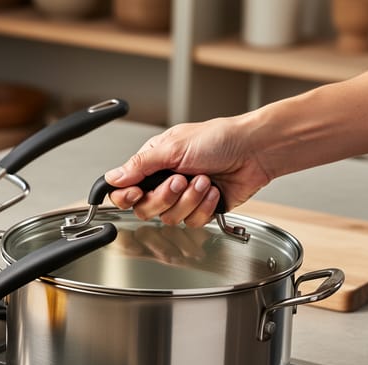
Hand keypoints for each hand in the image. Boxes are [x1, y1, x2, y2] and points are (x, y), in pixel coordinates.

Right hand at [104, 117, 274, 226]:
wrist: (255, 151)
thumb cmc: (220, 139)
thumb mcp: (173, 147)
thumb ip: (140, 165)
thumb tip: (112, 178)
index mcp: (153, 164)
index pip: (125, 189)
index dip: (127, 197)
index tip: (137, 193)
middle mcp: (165, 182)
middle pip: (145, 209)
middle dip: (165, 197)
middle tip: (180, 180)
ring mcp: (183, 198)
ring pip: (169, 218)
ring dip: (189, 199)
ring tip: (204, 180)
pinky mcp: (201, 210)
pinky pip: (191, 222)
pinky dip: (204, 207)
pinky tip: (213, 191)